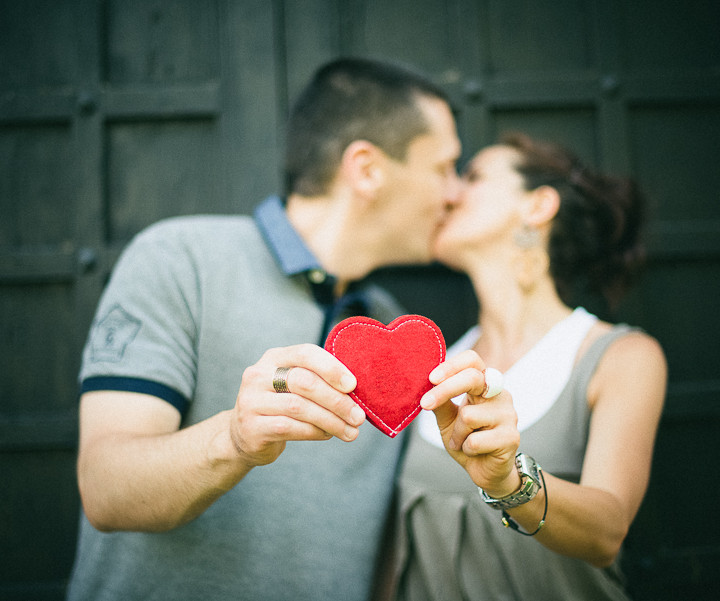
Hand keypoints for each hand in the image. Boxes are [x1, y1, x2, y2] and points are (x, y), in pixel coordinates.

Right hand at [229, 344, 363, 466]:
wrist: (245, 435)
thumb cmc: (281, 405)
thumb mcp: (294, 385)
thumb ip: (318, 380)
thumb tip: (356, 390)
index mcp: (274, 357)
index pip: (305, 353)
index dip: (332, 368)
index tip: (353, 385)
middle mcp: (258, 375)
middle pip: (304, 382)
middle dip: (337, 400)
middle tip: (358, 416)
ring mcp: (251, 401)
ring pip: (299, 408)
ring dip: (331, 421)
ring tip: (350, 431)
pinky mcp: (251, 427)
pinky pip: (291, 428)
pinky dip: (315, 432)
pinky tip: (328, 435)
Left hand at [420, 350, 520, 495]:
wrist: (484, 470)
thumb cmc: (466, 438)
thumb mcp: (447, 418)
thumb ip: (440, 401)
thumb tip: (425, 382)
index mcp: (484, 384)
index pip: (472, 360)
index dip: (451, 365)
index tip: (431, 378)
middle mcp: (499, 394)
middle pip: (473, 378)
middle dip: (444, 390)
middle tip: (424, 404)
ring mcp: (508, 414)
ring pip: (468, 416)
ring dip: (456, 434)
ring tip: (461, 441)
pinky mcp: (511, 437)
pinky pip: (475, 440)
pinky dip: (466, 448)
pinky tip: (474, 451)